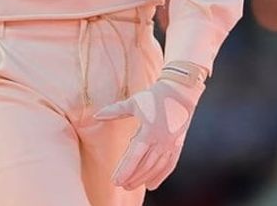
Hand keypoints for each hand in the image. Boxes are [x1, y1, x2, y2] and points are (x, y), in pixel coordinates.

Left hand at [93, 65, 204, 190]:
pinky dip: (160, 176)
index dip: (125, 170)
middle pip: (145, 165)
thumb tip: (96, 115)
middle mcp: (161, 141)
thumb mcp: (133, 103)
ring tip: (131, 185)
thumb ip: (114, 111)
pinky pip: (169, 165)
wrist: (180, 92)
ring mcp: (171, 145)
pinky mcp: (177, 145)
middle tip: (121, 185)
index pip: (134, 156)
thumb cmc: (154, 96)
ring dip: (144, 178)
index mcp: (149, 131)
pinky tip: (151, 184)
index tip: (115, 180)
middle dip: (132, 177)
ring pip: (156, 168)